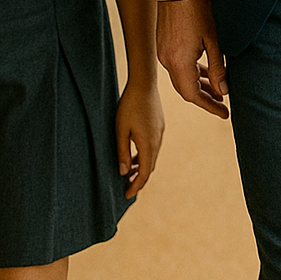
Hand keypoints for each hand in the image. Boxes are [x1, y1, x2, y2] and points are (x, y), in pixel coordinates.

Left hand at [116, 80, 165, 198]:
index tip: (126, 196)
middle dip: (139, 179)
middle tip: (127, 188)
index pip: (144, 173)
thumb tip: (124, 173)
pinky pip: (153, 146)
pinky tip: (135, 154)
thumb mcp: (120, 130)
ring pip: (152, 156)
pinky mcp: (159, 126)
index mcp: (148, 144)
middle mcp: (157, 141)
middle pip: (150, 167)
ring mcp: (160, 132)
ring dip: (142, 167)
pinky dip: (145, 155)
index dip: (136, 186)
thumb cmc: (129, 106)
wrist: (144, 83)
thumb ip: (122, 152)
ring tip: (129, 173)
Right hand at [156, 0, 228, 118]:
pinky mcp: (163, 45)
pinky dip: (190, 72)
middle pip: (185, 89)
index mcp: (179, 62)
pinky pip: (177, 66)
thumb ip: (218, 68)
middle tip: (222, 102)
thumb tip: (223, 91)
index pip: (192, 95)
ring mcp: (163, 52)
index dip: (209, 105)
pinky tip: (203, 69)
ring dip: (198, 84)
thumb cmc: (199, 9)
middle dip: (204, 97)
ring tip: (216, 88)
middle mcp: (167, 61)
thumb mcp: (214, 39)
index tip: (224, 113)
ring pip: (181, 77)